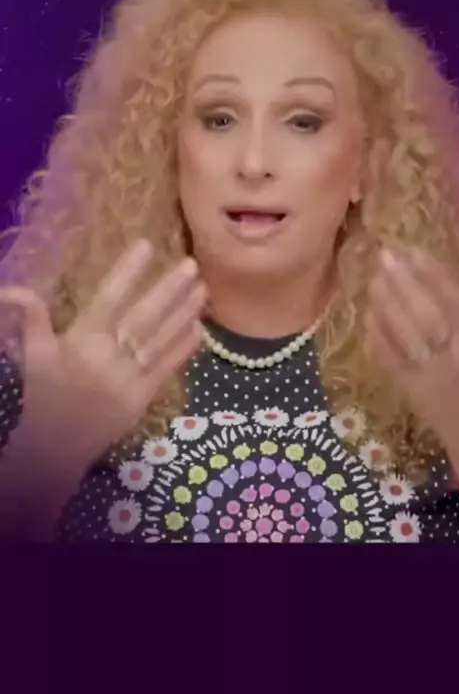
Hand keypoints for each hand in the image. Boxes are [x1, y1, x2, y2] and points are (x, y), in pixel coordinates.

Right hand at [0, 239, 205, 483]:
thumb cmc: (44, 395)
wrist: (54, 448)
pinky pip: (167, 368)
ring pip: (160, 340)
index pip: (107, 299)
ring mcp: (129, 379)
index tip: (146, 245)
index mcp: (80, 342)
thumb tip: (13, 287)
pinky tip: (200, 327)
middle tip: (192, 265)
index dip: (127, 272)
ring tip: (203, 289)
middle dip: (169, 290)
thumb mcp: (34, 354)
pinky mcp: (143, 398)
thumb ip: (31, 317)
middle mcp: (108, 358)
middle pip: (143, 318)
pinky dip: (184, 347)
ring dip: (184, 314)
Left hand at [366, 247, 458, 486]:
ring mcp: (431, 372)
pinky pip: (390, 359)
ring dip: (386, 303)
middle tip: (383, 256)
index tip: (410, 250)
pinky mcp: (412, 392)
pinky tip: (369, 317)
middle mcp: (455, 352)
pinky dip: (378, 337)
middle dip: (401, 281)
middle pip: (422, 310)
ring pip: (403, 332)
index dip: (429, 271)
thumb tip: (454, 275)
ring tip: (374, 281)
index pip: (451, 295)